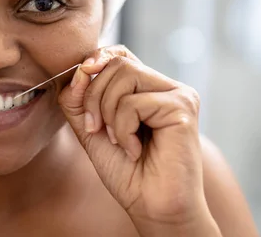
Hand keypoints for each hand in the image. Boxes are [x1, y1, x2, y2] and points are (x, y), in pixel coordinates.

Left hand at [58, 46, 217, 234]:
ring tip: (118, 141)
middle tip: (96, 129)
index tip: (79, 77)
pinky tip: (135, 150)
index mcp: (147, 88)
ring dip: (107, 112)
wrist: (152, 206)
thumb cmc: (126, 171)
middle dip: (93, 96)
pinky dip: (123, 129)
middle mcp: (165, 86)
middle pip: (117, 62)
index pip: (119, 53)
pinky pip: (134, 103)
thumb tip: (77, 71)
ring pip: (124, 75)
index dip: (96, 59)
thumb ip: (78, 100)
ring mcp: (178, 95)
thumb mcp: (91, 129)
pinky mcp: (183, 107)